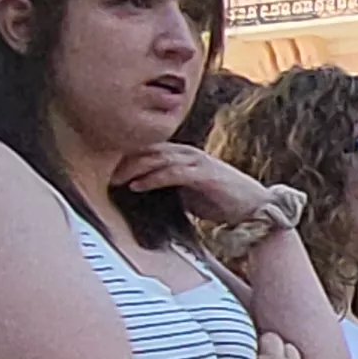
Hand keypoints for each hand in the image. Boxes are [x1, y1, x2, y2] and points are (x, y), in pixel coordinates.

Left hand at [113, 142, 282, 226]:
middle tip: (101, 172)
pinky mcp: (204, 175)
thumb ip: (170, 187)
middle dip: (123, 160)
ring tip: (113, 178)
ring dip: (133, 168)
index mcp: (184, 157)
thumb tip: (146, 192)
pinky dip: (152, 178)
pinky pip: (172, 173)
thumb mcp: (190, 193)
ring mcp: (197, 162)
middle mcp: (189, 154)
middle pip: (148, 150)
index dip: (126, 159)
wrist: (255, 208)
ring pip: (157, 158)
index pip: (149, 151)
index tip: (105, 170)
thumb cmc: (222, 202)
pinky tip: (136, 186)